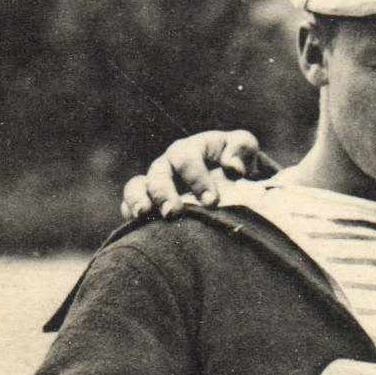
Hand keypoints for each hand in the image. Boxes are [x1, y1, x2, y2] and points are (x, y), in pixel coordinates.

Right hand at [121, 130, 264, 219]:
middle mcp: (168, 164)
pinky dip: (130, 214)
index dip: (196, 177)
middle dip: (164, 192)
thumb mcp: (245, 150)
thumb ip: (241, 148)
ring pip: (137, 187)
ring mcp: (156, 184)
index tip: (212, 201)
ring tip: (143, 214)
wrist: (236, 184)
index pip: (185, 157)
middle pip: (158, 173)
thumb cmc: (239, 164)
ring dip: (138, 200)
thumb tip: (233, 167)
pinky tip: (137, 226)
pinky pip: (130, 206)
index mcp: (191, 149)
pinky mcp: (150, 203)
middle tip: (174, 211)